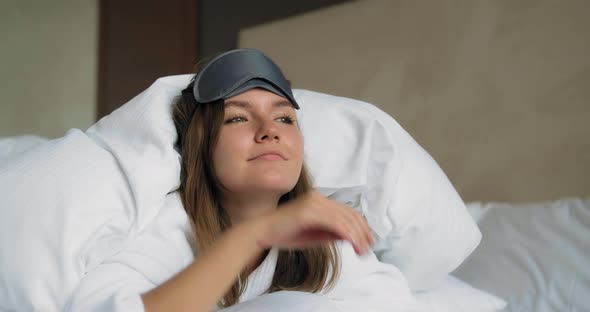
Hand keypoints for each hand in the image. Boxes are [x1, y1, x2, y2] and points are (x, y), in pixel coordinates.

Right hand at [254, 191, 373, 254]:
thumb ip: (332, 233)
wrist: (262, 232)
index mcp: (319, 201)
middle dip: (362, 232)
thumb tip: (352, 236)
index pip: (348, 211)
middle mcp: (318, 198)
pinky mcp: (309, 210)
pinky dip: (347, 233)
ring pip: (345, 218)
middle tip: (368, 249)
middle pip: (350, 214)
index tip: (369, 241)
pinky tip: (353, 244)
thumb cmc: (286, 234)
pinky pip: (335, 222)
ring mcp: (314, 202)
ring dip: (357, 235)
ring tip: (362, 251)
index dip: (362, 226)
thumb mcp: (315, 235)